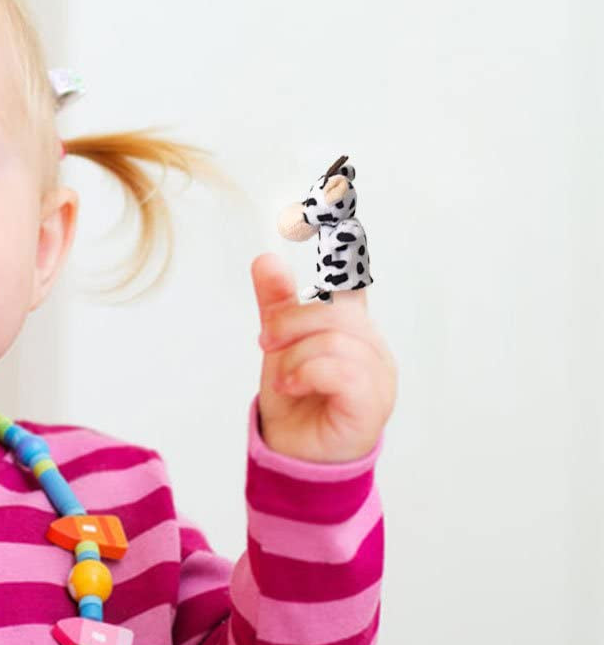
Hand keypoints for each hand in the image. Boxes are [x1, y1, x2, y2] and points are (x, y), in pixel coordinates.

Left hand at [251, 253, 395, 462]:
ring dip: (292, 359)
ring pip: (332, 340)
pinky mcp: (372, 403)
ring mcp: (378, 375)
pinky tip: (291, 386)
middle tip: (266, 344)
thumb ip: (276, 305)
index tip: (336, 188)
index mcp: (352, 325)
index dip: (346, 240)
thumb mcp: (278, 346)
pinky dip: (306, 374)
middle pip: (332, 310)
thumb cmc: (296, 400)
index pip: (353, 276)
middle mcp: (371, 345)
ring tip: (282, 379)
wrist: (296, 456)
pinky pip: (341, 370)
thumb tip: (265, 259)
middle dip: (289, 324)